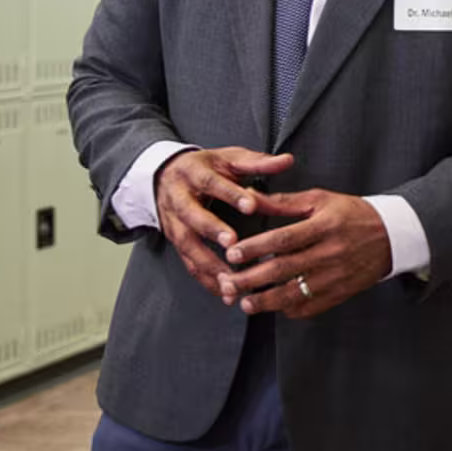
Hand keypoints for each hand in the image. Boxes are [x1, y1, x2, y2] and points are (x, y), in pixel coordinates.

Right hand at [155, 147, 293, 296]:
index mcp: (193, 174)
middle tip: (233, 246)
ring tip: (232, 280)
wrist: (164, 176)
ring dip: (208, 265)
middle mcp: (179, 199)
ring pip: (188, 246)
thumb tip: (287, 160)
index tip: (251, 205)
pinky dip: (206, 280)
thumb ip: (257, 162)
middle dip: (212, 231)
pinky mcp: (176, 243)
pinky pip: (189, 264)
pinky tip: (225, 292)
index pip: (212, 183)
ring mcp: (174, 223)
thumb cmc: (205, 167)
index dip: (231, 194)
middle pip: (192, 217)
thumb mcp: (228, 158)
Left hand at [220, 190, 392, 318]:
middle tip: (227, 282)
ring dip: (265, 302)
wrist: (392, 235)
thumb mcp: (320, 200)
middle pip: (284, 270)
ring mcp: (336, 276)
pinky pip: (310, 306)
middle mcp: (331, 253)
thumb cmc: (351, 214)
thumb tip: (248, 197)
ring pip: (294, 294)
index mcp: (325, 226)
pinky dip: (289, 310)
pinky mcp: (341, 293)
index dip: (255, 248)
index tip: (232, 253)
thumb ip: (283, 202)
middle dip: (251, 279)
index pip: (284, 239)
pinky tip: (273, 307)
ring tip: (244, 303)